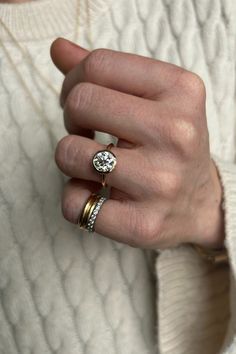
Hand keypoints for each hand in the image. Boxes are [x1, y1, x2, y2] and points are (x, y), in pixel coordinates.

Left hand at [51, 38, 224, 249]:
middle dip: (72, 118)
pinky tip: (96, 195)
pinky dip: (74, 198)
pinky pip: (75, 203)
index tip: (82, 100)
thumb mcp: (156, 99)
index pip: (99, 65)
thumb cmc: (172, 147)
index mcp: (182, 91)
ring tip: (94, 165)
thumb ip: (108, 71)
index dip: (75, 81)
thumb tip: (58, 48)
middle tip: (88, 133)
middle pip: (80, 103)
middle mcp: (177, 133)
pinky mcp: (143, 224)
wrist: (202, 204)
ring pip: (70, 153)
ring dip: (70, 158)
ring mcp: (161, 182)